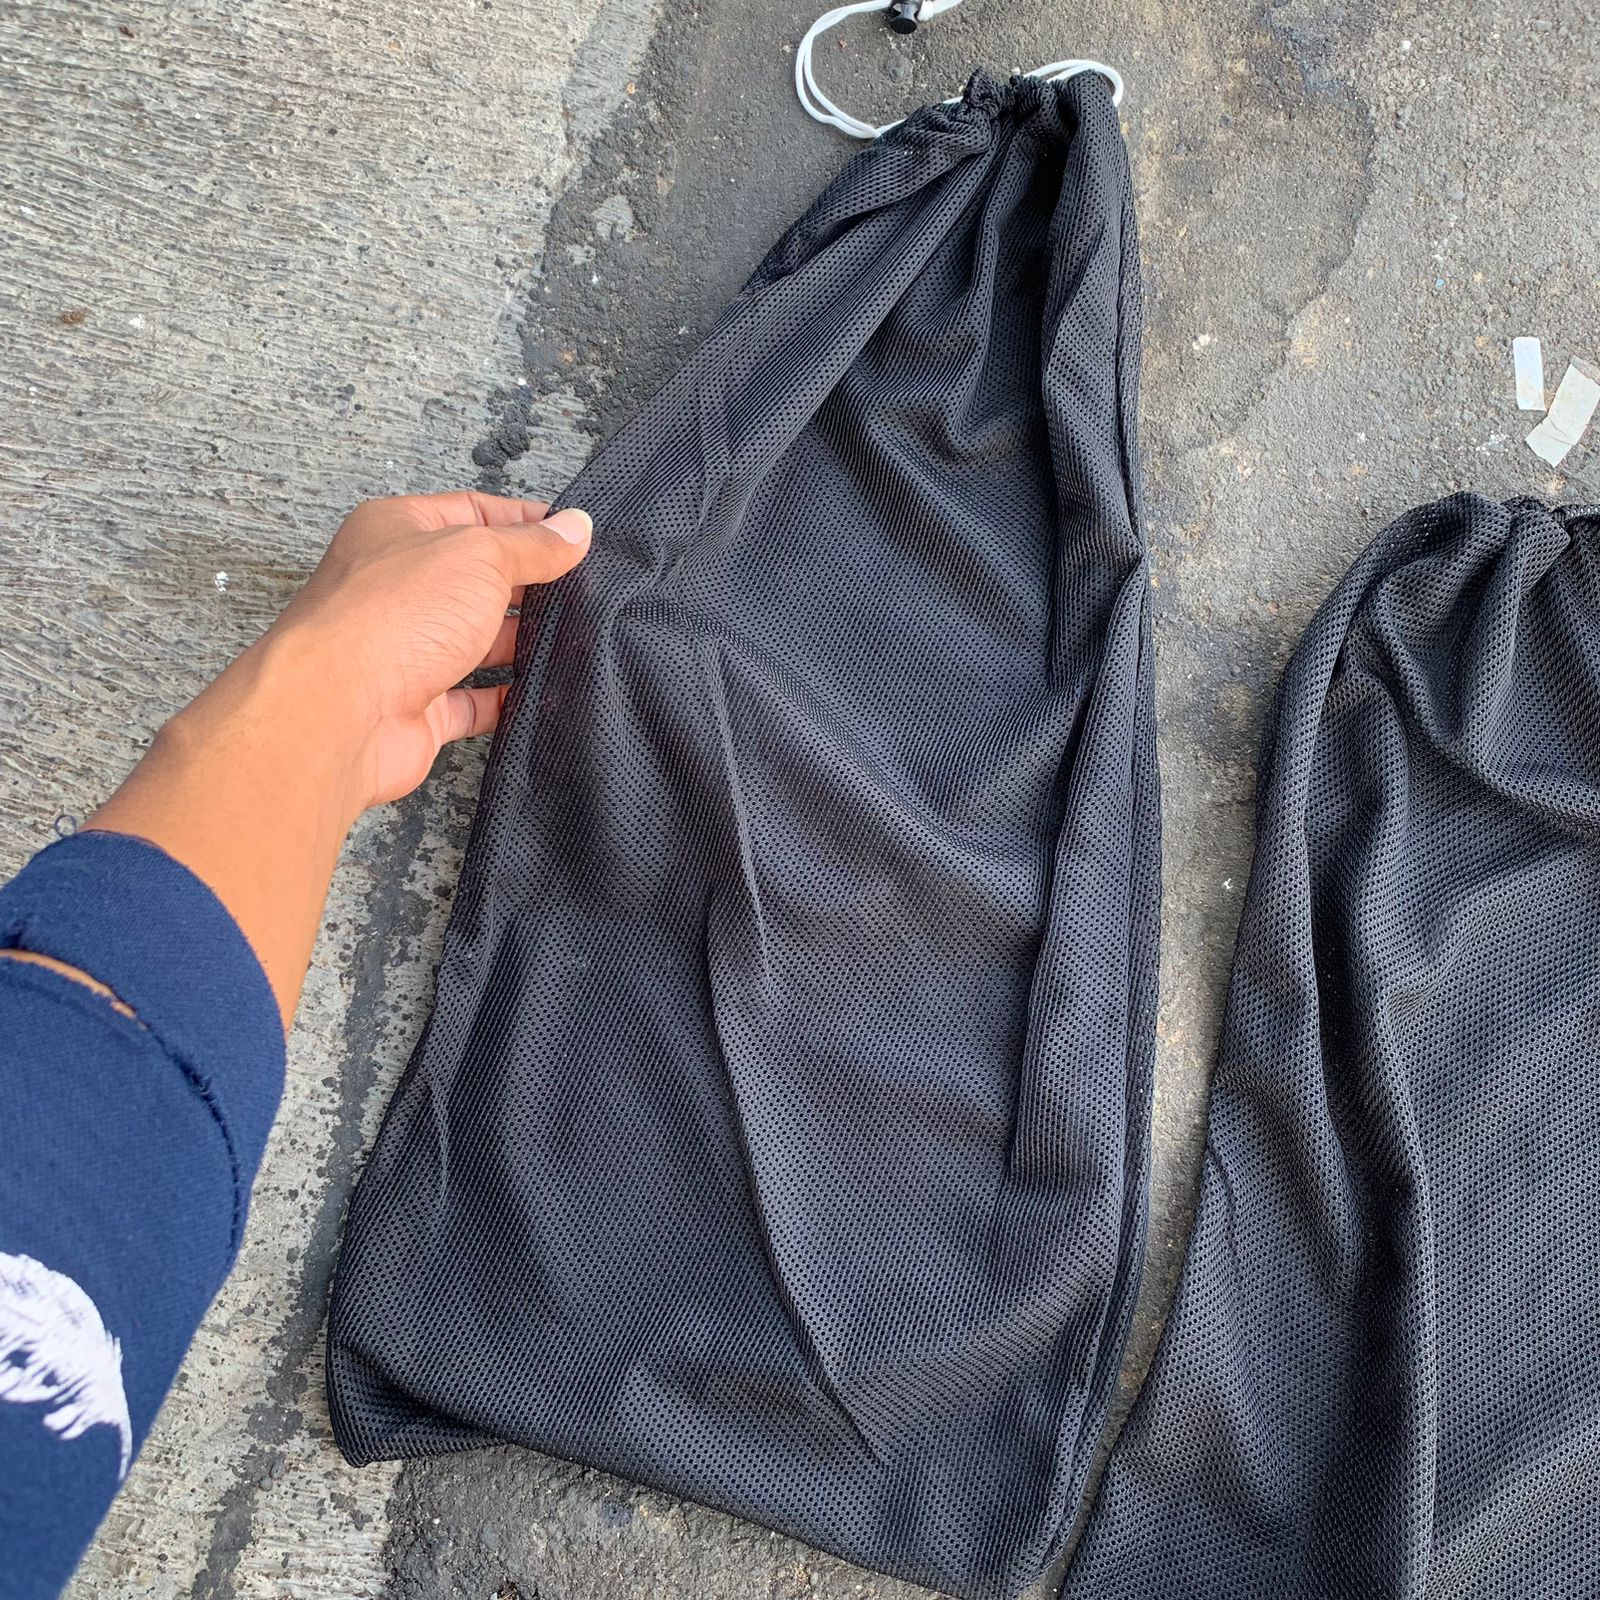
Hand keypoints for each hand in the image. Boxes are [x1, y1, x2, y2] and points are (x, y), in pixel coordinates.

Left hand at [89, 489, 590, 1025]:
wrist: (340, 709)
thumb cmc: (390, 616)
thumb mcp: (479, 556)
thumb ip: (532, 545)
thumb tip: (574, 529)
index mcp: (396, 530)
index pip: (471, 512)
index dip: (525, 521)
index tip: (573, 536)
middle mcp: (394, 587)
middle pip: (473, 579)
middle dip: (525, 586)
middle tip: (582, 591)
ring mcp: (402, 650)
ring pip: (472, 641)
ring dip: (519, 644)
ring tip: (575, 640)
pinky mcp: (415, 708)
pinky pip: (469, 702)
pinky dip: (506, 700)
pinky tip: (543, 695)